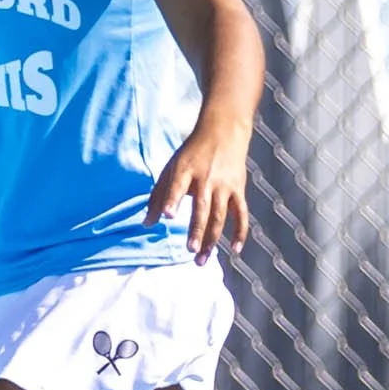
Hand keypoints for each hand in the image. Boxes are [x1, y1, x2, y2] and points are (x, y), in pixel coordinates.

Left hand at [147, 114, 249, 260]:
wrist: (223, 131)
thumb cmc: (191, 154)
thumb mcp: (171, 168)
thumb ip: (157, 196)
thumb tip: (147, 224)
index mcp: (186, 170)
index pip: (178, 186)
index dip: (172, 200)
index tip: (167, 215)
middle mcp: (206, 179)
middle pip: (202, 208)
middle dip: (197, 229)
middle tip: (190, 250)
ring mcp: (225, 185)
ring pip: (220, 216)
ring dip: (212, 239)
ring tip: (201, 258)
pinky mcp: (238, 190)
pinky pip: (241, 214)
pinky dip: (240, 232)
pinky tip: (234, 250)